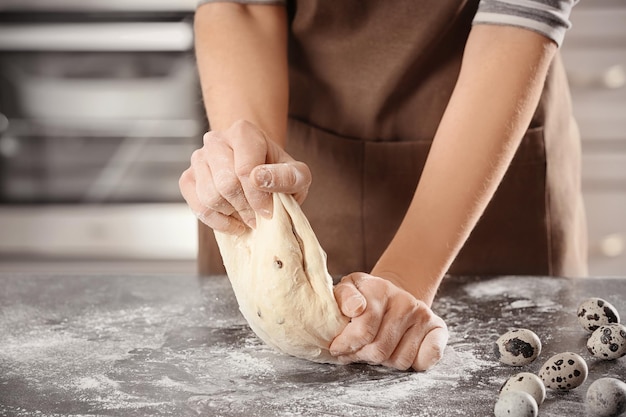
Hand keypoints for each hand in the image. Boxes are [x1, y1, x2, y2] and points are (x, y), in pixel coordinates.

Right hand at [179, 120, 310, 233]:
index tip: (269, 211)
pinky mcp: (188, 177)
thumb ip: (287, 176)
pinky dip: (217, 221)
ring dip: (232, 214)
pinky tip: (233, 221)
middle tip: (258, 216)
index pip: (245, 170)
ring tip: (247, 216)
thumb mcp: (297, 175)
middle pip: (225, 184)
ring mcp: (198, 158)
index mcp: (244, 132)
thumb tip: (258, 178)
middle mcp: (216, 140)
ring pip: (209, 197)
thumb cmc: (278, 172)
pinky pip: (197, 206)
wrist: (257, 169)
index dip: (258, 198)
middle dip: (245, 208)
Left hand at [330, 273, 447, 370]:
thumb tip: (355, 308)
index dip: (345, 344)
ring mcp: (423, 315)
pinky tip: (399, 352)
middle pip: (380, 350)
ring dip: (383, 362)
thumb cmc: (364, 298)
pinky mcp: (438, 329)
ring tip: (375, 348)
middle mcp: (405, 301)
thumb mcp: (347, 290)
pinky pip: (426, 360)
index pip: (363, 330)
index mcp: (379, 289)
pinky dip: (413, 364)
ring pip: (399, 361)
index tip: (337, 348)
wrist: (392, 295)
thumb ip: (343, 297)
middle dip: (361, 356)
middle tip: (354, 352)